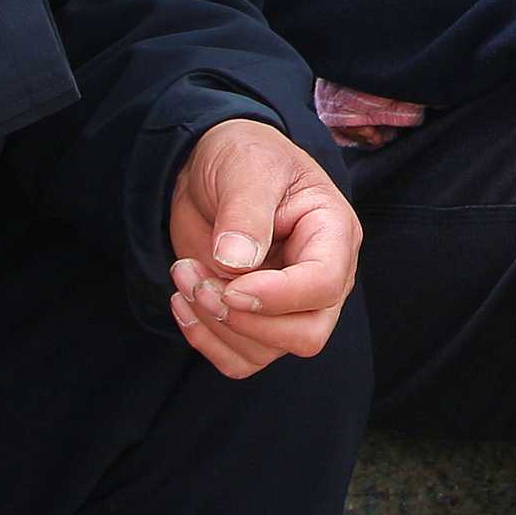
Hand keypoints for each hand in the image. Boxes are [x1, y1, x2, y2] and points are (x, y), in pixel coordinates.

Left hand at [166, 119, 361, 378]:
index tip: (228, 284)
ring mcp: (290, 305)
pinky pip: (239, 358)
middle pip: (307, 335)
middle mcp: (321, 277)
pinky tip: (183, 300)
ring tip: (183, 273)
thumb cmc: (243, 156)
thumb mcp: (246, 167)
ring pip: (265, 351)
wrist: (211, 167)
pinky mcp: (257, 320)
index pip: (323, 285)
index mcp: (332, 233)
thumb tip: (236, 262)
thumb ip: (245, 212)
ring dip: (214, 323)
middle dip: (246, 320)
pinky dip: (205, 338)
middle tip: (201, 283)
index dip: (277, 296)